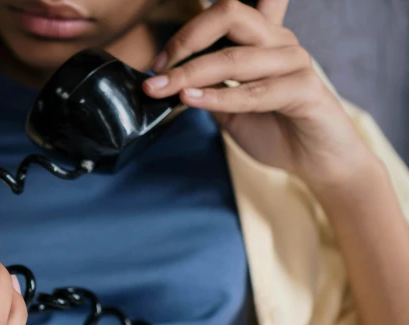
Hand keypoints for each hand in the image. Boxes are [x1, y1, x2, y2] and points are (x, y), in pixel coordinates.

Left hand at [142, 0, 380, 187]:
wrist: (315, 161)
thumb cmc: (274, 130)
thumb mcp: (229, 108)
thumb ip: (206, 89)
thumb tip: (167, 83)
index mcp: (262, 39)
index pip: (225, 13)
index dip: (187, 31)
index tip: (158, 62)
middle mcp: (279, 41)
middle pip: (229, 15)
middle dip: (186, 41)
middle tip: (158, 69)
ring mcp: (294, 61)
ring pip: (235, 57)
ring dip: (191, 74)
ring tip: (162, 89)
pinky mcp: (305, 88)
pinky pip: (255, 90)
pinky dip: (220, 97)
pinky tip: (192, 100)